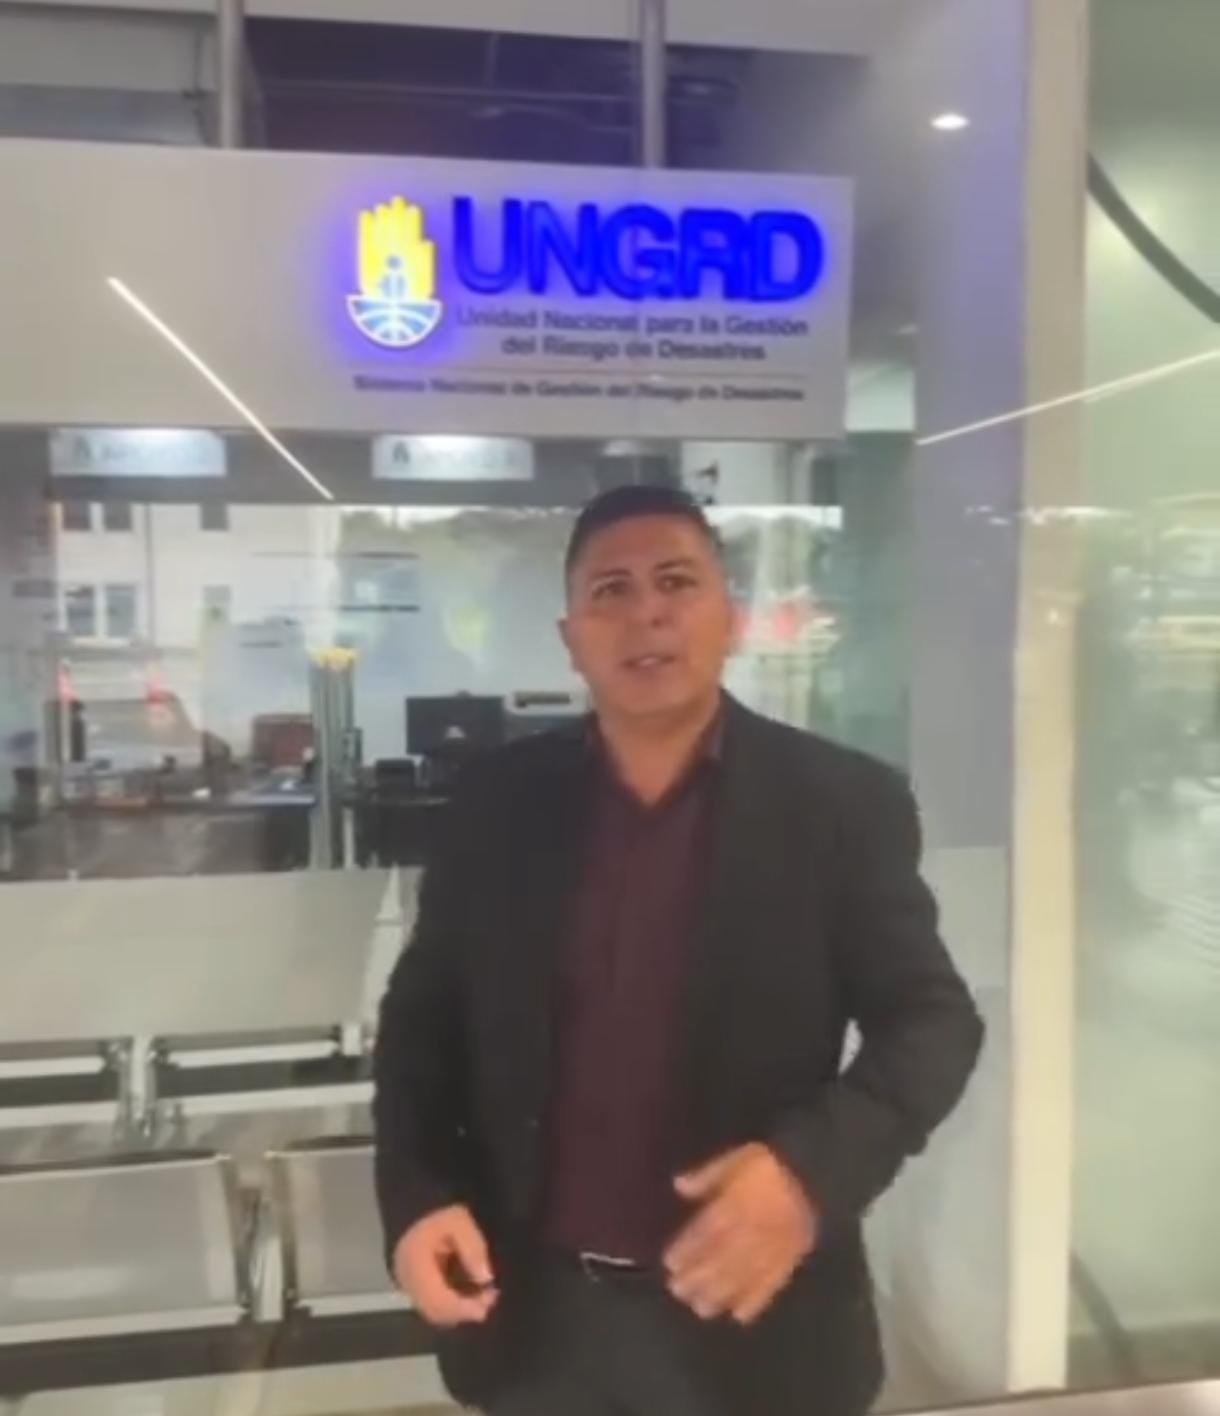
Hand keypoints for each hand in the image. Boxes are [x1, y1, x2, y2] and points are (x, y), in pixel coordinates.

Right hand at [392, 1204, 498, 1327]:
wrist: (414, 1201)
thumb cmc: (437, 1210)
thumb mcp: (459, 1220)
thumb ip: (472, 1248)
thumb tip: (486, 1279)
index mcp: (415, 1264)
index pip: (437, 1299)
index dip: (462, 1308)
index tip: (486, 1307)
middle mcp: (407, 1280)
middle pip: (435, 1311)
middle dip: (463, 1311)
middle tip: (490, 1299)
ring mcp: (408, 1284)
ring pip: (434, 1311)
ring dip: (459, 1309)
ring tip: (484, 1296)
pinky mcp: (413, 1284)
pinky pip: (433, 1304)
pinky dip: (452, 1304)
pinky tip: (470, 1292)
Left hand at [664, 1143, 816, 1325]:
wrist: (816, 1173)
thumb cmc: (771, 1165)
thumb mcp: (736, 1158)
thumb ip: (707, 1176)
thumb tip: (678, 1186)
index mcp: (735, 1206)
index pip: (705, 1233)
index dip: (687, 1250)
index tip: (670, 1264)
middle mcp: (750, 1232)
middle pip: (720, 1259)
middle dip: (697, 1277)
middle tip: (678, 1292)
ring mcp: (771, 1249)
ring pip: (742, 1276)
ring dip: (720, 1294)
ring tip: (702, 1309)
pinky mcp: (791, 1260)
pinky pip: (773, 1284)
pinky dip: (756, 1301)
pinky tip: (740, 1316)